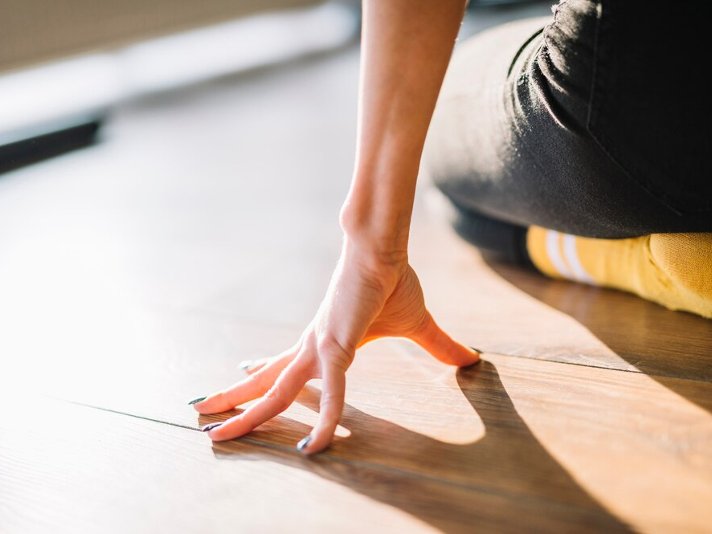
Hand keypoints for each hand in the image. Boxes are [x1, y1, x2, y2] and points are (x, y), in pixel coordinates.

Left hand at [191, 238, 479, 453]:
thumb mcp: (416, 325)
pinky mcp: (336, 348)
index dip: (260, 371)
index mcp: (322, 338)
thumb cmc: (394, 280)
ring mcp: (318, 348)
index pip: (283, 361)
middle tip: (202, 416)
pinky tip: (312, 449)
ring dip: (242, 416)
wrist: (384, 248)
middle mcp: (311, 345)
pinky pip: (329, 396)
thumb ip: (438, 347)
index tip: (241, 374)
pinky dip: (323, 423)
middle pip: (264, 381)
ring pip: (273, 392)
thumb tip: (472, 360)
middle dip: (234, 401)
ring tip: (210, 436)